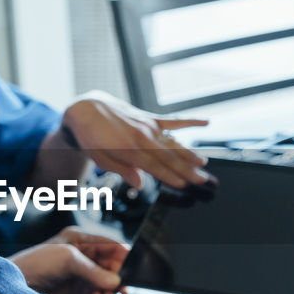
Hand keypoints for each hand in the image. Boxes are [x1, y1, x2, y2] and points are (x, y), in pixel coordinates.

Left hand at [10, 227, 129, 293]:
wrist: (15, 285)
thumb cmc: (35, 263)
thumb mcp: (68, 261)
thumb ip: (94, 271)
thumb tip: (115, 280)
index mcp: (79, 238)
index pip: (109, 244)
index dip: (122, 255)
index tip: (133, 267)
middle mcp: (80, 253)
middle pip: (108, 263)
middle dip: (118, 274)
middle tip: (124, 287)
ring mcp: (77, 271)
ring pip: (103, 278)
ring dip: (110, 286)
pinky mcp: (73, 286)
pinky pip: (94, 290)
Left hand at [61, 91, 210, 188]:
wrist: (87, 108)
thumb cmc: (91, 137)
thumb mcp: (100, 159)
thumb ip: (122, 171)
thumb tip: (139, 185)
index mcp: (129, 150)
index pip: (154, 167)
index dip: (170, 176)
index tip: (184, 185)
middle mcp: (142, 137)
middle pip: (169, 157)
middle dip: (187, 170)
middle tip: (203, 180)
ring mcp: (148, 126)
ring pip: (174, 142)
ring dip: (190, 153)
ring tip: (204, 163)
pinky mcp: (150, 118)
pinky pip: (173, 120)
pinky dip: (190, 121)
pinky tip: (206, 121)